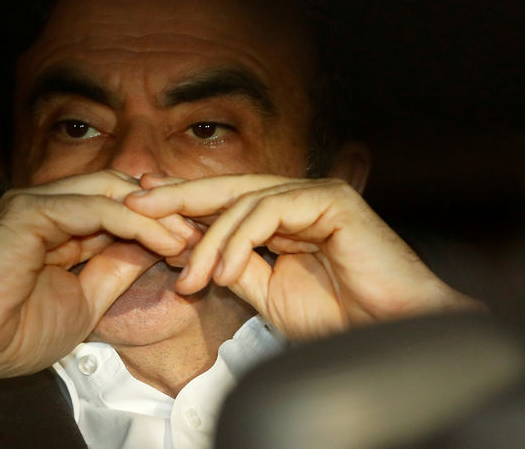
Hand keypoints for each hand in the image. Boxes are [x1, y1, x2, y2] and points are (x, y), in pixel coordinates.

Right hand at [0, 170, 193, 387]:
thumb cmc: (16, 331)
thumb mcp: (87, 298)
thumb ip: (117, 267)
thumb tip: (155, 248)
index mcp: (57, 222)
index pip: (118, 204)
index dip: (159, 218)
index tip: (196, 239)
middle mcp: (47, 204)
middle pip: (121, 188)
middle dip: (165, 208)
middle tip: (203, 230)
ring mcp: (36, 202)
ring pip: (112, 192)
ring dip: (157, 214)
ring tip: (190, 238)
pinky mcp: (30, 210)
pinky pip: (96, 208)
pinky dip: (136, 222)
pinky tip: (165, 241)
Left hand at [126, 174, 484, 339]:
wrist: (388, 334)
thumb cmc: (337, 316)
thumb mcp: (268, 293)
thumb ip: (236, 267)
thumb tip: (193, 253)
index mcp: (282, 216)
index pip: (224, 201)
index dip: (182, 201)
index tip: (140, 207)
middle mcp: (296, 198)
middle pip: (227, 189)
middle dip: (179, 197)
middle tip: (137, 203)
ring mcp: (315, 194)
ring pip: (244, 201)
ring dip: (210, 239)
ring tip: (190, 274)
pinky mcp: (331, 199)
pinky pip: (271, 211)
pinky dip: (242, 239)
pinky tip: (224, 269)